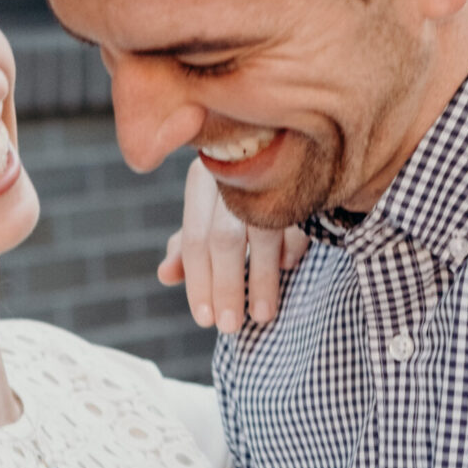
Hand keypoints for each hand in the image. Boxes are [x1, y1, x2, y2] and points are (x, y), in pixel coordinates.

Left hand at [157, 159, 309, 331]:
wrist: (296, 140)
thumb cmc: (244, 186)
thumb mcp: (212, 210)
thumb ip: (189, 243)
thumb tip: (164, 275)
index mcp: (205, 179)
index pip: (194, 240)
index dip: (198, 282)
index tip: (204, 319)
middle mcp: (232, 172)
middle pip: (223, 239)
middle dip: (226, 287)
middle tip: (229, 326)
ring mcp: (268, 172)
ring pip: (260, 233)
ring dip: (261, 280)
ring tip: (261, 316)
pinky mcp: (302, 176)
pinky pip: (295, 220)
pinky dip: (291, 248)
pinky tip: (287, 267)